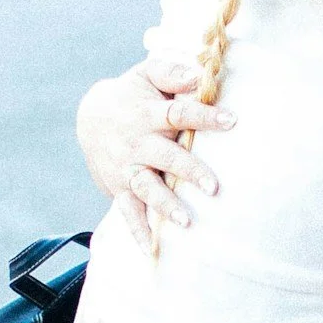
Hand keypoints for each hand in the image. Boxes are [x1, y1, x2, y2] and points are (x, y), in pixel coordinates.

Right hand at [74, 59, 233, 243]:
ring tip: (186, 221)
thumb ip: (170, 72)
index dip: (204, 117)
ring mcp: (128, 168)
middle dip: (188, 171)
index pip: (178, 113)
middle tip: (213, 187)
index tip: (231, 121)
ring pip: (147, 188)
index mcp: (147, 113)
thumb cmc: (132, 95)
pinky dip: (137, 231)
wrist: (90, 118)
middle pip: (164, 157)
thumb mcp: (146, 75)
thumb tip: (198, 74)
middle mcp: (137, 143)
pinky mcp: (120, 188)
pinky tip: (150, 250)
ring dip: (165, 205)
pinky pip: (128, 211)